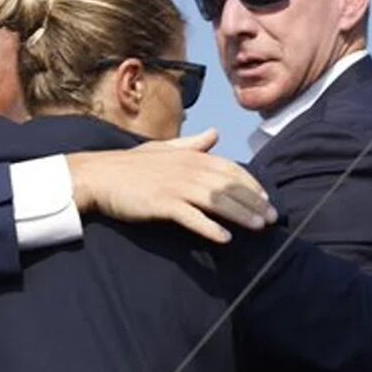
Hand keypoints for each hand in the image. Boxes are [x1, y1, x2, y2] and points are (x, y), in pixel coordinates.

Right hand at [67, 129, 277, 243]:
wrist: (98, 176)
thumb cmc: (130, 165)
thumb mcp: (162, 149)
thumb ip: (192, 144)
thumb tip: (215, 133)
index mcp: (189, 156)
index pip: (230, 169)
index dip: (251, 184)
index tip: (266, 199)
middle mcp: (187, 169)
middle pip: (229, 186)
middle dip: (253, 202)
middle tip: (272, 219)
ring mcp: (174, 186)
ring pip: (216, 201)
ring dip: (240, 214)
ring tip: (258, 228)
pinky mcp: (161, 203)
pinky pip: (191, 217)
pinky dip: (209, 228)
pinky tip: (224, 238)